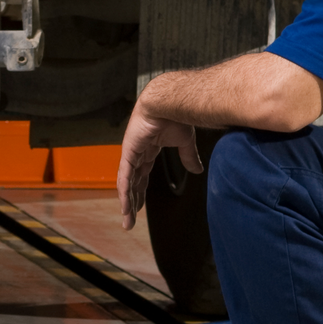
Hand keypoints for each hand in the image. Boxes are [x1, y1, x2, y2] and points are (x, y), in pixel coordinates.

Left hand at [117, 103, 202, 228]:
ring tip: (127, 221)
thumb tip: (197, 171)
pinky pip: (125, 176)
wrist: (171, 102)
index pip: (141, 176)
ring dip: (127, 203)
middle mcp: (137, 153)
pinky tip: (126, 205)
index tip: (138, 207)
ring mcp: (131, 153)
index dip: (140, 192)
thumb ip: (188, 157)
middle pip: (132, 183)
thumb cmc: (176, 115)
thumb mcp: (185, 142)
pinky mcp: (129, 152)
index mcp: (148, 149)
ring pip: (126, 184)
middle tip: (129, 221)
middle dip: (131, 202)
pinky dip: (125, 192)